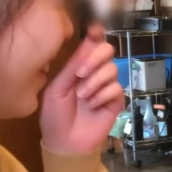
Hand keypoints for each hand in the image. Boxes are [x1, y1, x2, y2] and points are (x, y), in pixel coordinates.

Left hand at [40, 24, 121, 153]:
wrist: (64, 143)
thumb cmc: (55, 116)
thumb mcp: (56, 88)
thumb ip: (72, 66)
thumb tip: (87, 42)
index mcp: (78, 67)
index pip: (91, 44)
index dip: (95, 34)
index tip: (95, 29)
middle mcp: (94, 73)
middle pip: (107, 50)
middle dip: (94, 59)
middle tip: (80, 74)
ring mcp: (106, 86)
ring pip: (112, 69)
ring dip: (95, 82)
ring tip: (82, 97)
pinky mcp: (115, 101)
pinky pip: (116, 88)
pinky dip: (102, 96)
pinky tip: (92, 106)